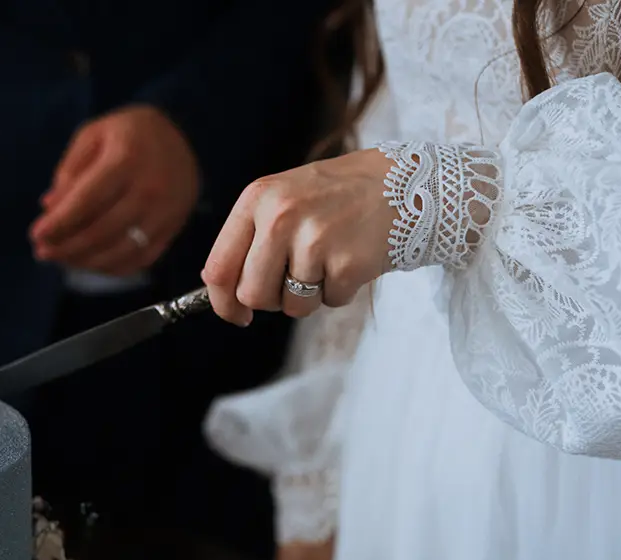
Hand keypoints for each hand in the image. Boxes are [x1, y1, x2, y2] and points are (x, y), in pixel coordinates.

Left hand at [30, 105, 199, 275]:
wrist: (183, 137)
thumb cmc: (128, 134)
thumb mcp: (94, 135)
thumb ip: (70, 171)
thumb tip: (49, 208)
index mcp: (127, 158)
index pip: (87, 200)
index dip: (59, 223)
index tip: (35, 235)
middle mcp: (150, 188)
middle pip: (102, 231)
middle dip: (67, 247)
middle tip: (43, 252)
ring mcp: (166, 212)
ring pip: (120, 251)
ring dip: (86, 262)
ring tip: (62, 259)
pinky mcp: (174, 228)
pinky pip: (141, 259)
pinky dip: (112, 268)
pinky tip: (91, 263)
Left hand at [201, 147, 394, 325]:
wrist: (401, 184)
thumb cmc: (334, 197)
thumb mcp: (282, 198)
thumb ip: (249, 238)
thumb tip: (220, 289)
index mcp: (257, 199)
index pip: (219, 267)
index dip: (223, 302)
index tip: (236, 314)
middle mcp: (280, 217)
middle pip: (253, 295)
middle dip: (272, 298)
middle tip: (296, 277)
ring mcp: (315, 240)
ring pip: (292, 305)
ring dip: (309, 295)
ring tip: (327, 261)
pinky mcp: (346, 264)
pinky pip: (329, 302)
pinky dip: (339, 291)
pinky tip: (350, 259)